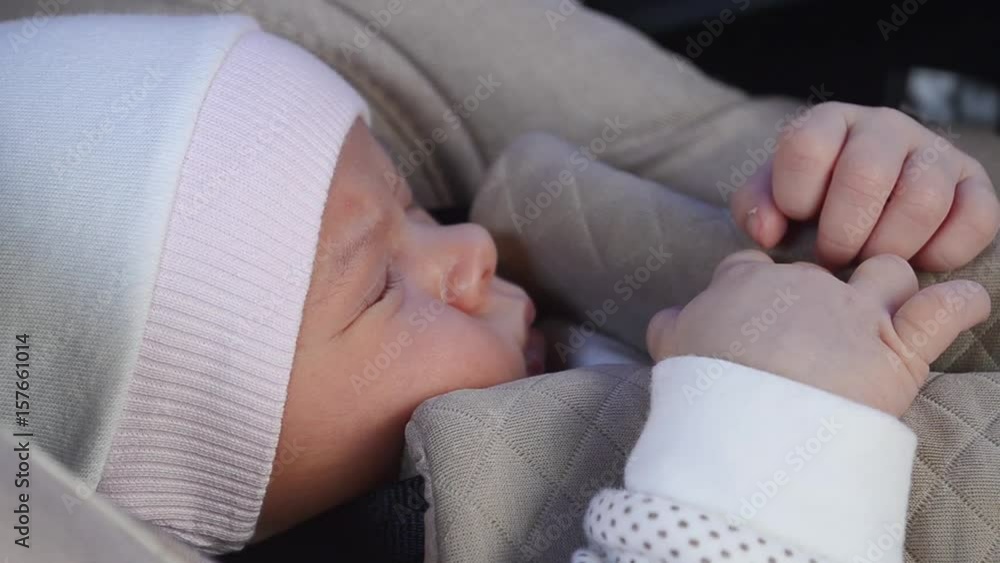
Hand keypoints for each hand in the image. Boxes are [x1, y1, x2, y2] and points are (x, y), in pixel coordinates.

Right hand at [646, 250, 989, 415]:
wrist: (746, 428)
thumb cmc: (704, 391)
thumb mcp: (673, 351)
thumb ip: (673, 328)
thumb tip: (667, 320)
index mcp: (745, 283)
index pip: (754, 264)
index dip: (756, 283)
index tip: (754, 311)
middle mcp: (802, 285)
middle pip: (821, 270)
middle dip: (822, 295)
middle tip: (814, 335)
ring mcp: (853, 312)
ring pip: (887, 271)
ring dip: (891, 286)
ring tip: (887, 312)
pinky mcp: (896, 348)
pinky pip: (944, 310)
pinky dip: (961, 304)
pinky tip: (968, 302)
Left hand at [730, 102, 999, 270]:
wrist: (864, 214)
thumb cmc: (810, 206)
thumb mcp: (771, 200)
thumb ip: (755, 207)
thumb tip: (767, 231)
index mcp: (830, 122)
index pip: (806, 145)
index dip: (795, 196)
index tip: (794, 224)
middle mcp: (885, 127)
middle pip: (867, 175)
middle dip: (843, 231)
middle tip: (833, 258)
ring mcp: (934, 151)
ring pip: (923, 199)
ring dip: (890, 246)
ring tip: (870, 263)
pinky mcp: (973, 184)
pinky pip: (977, 217)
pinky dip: (944, 251)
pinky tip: (917, 263)